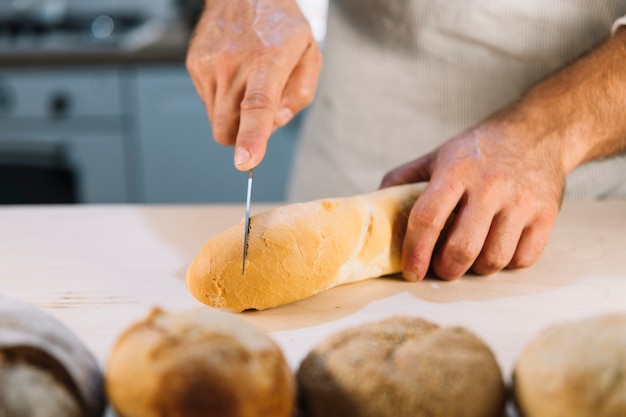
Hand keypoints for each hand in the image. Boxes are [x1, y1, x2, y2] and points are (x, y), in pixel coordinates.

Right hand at [186, 0, 321, 170]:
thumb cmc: (280, 25)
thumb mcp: (309, 56)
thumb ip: (299, 96)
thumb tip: (275, 124)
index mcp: (268, 61)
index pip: (257, 106)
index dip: (251, 137)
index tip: (246, 160)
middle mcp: (233, 63)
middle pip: (228, 129)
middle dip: (242, 136)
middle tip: (260, 112)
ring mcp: (209, 65)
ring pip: (215, 121)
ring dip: (232, 116)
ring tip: (247, 83)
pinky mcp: (194, 65)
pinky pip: (206, 103)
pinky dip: (222, 100)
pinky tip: (233, 75)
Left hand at [381, 120, 564, 280]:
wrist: (538, 133)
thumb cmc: (480, 150)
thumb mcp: (439, 155)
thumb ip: (405, 178)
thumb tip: (373, 203)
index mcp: (457, 170)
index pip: (428, 218)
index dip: (415, 251)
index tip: (410, 271)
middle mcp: (490, 186)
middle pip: (462, 248)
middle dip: (445, 269)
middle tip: (441, 269)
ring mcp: (521, 201)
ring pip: (493, 259)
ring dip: (475, 269)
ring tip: (470, 258)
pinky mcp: (546, 215)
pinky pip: (522, 259)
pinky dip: (506, 264)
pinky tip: (497, 248)